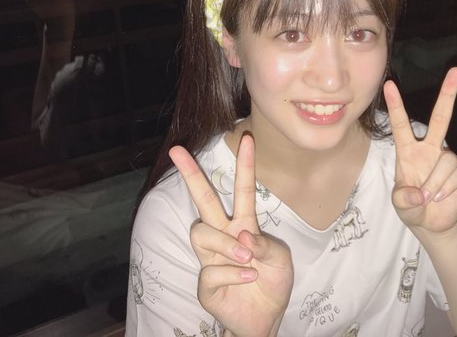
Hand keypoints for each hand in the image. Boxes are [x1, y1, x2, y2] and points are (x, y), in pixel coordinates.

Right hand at [170, 136, 293, 336]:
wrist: (265, 319)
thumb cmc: (272, 282)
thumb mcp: (280, 259)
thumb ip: (265, 245)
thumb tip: (243, 234)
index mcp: (244, 224)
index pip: (242, 190)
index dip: (245, 165)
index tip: (247, 138)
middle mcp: (224, 236)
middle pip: (203, 200)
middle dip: (190, 174)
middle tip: (177, 151)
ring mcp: (212, 258)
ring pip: (201, 233)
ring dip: (226, 243)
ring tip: (247, 257)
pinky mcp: (206, 284)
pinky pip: (212, 270)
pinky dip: (234, 273)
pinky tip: (249, 277)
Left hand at [383, 67, 456, 237]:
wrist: (431, 223)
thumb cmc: (411, 207)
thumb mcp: (400, 206)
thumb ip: (404, 200)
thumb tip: (420, 194)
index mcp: (408, 150)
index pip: (401, 124)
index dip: (396, 105)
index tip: (389, 84)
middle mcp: (429, 148)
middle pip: (440, 117)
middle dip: (449, 93)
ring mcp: (447, 158)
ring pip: (446, 160)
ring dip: (436, 183)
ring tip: (429, 197)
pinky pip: (456, 174)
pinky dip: (446, 189)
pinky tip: (441, 197)